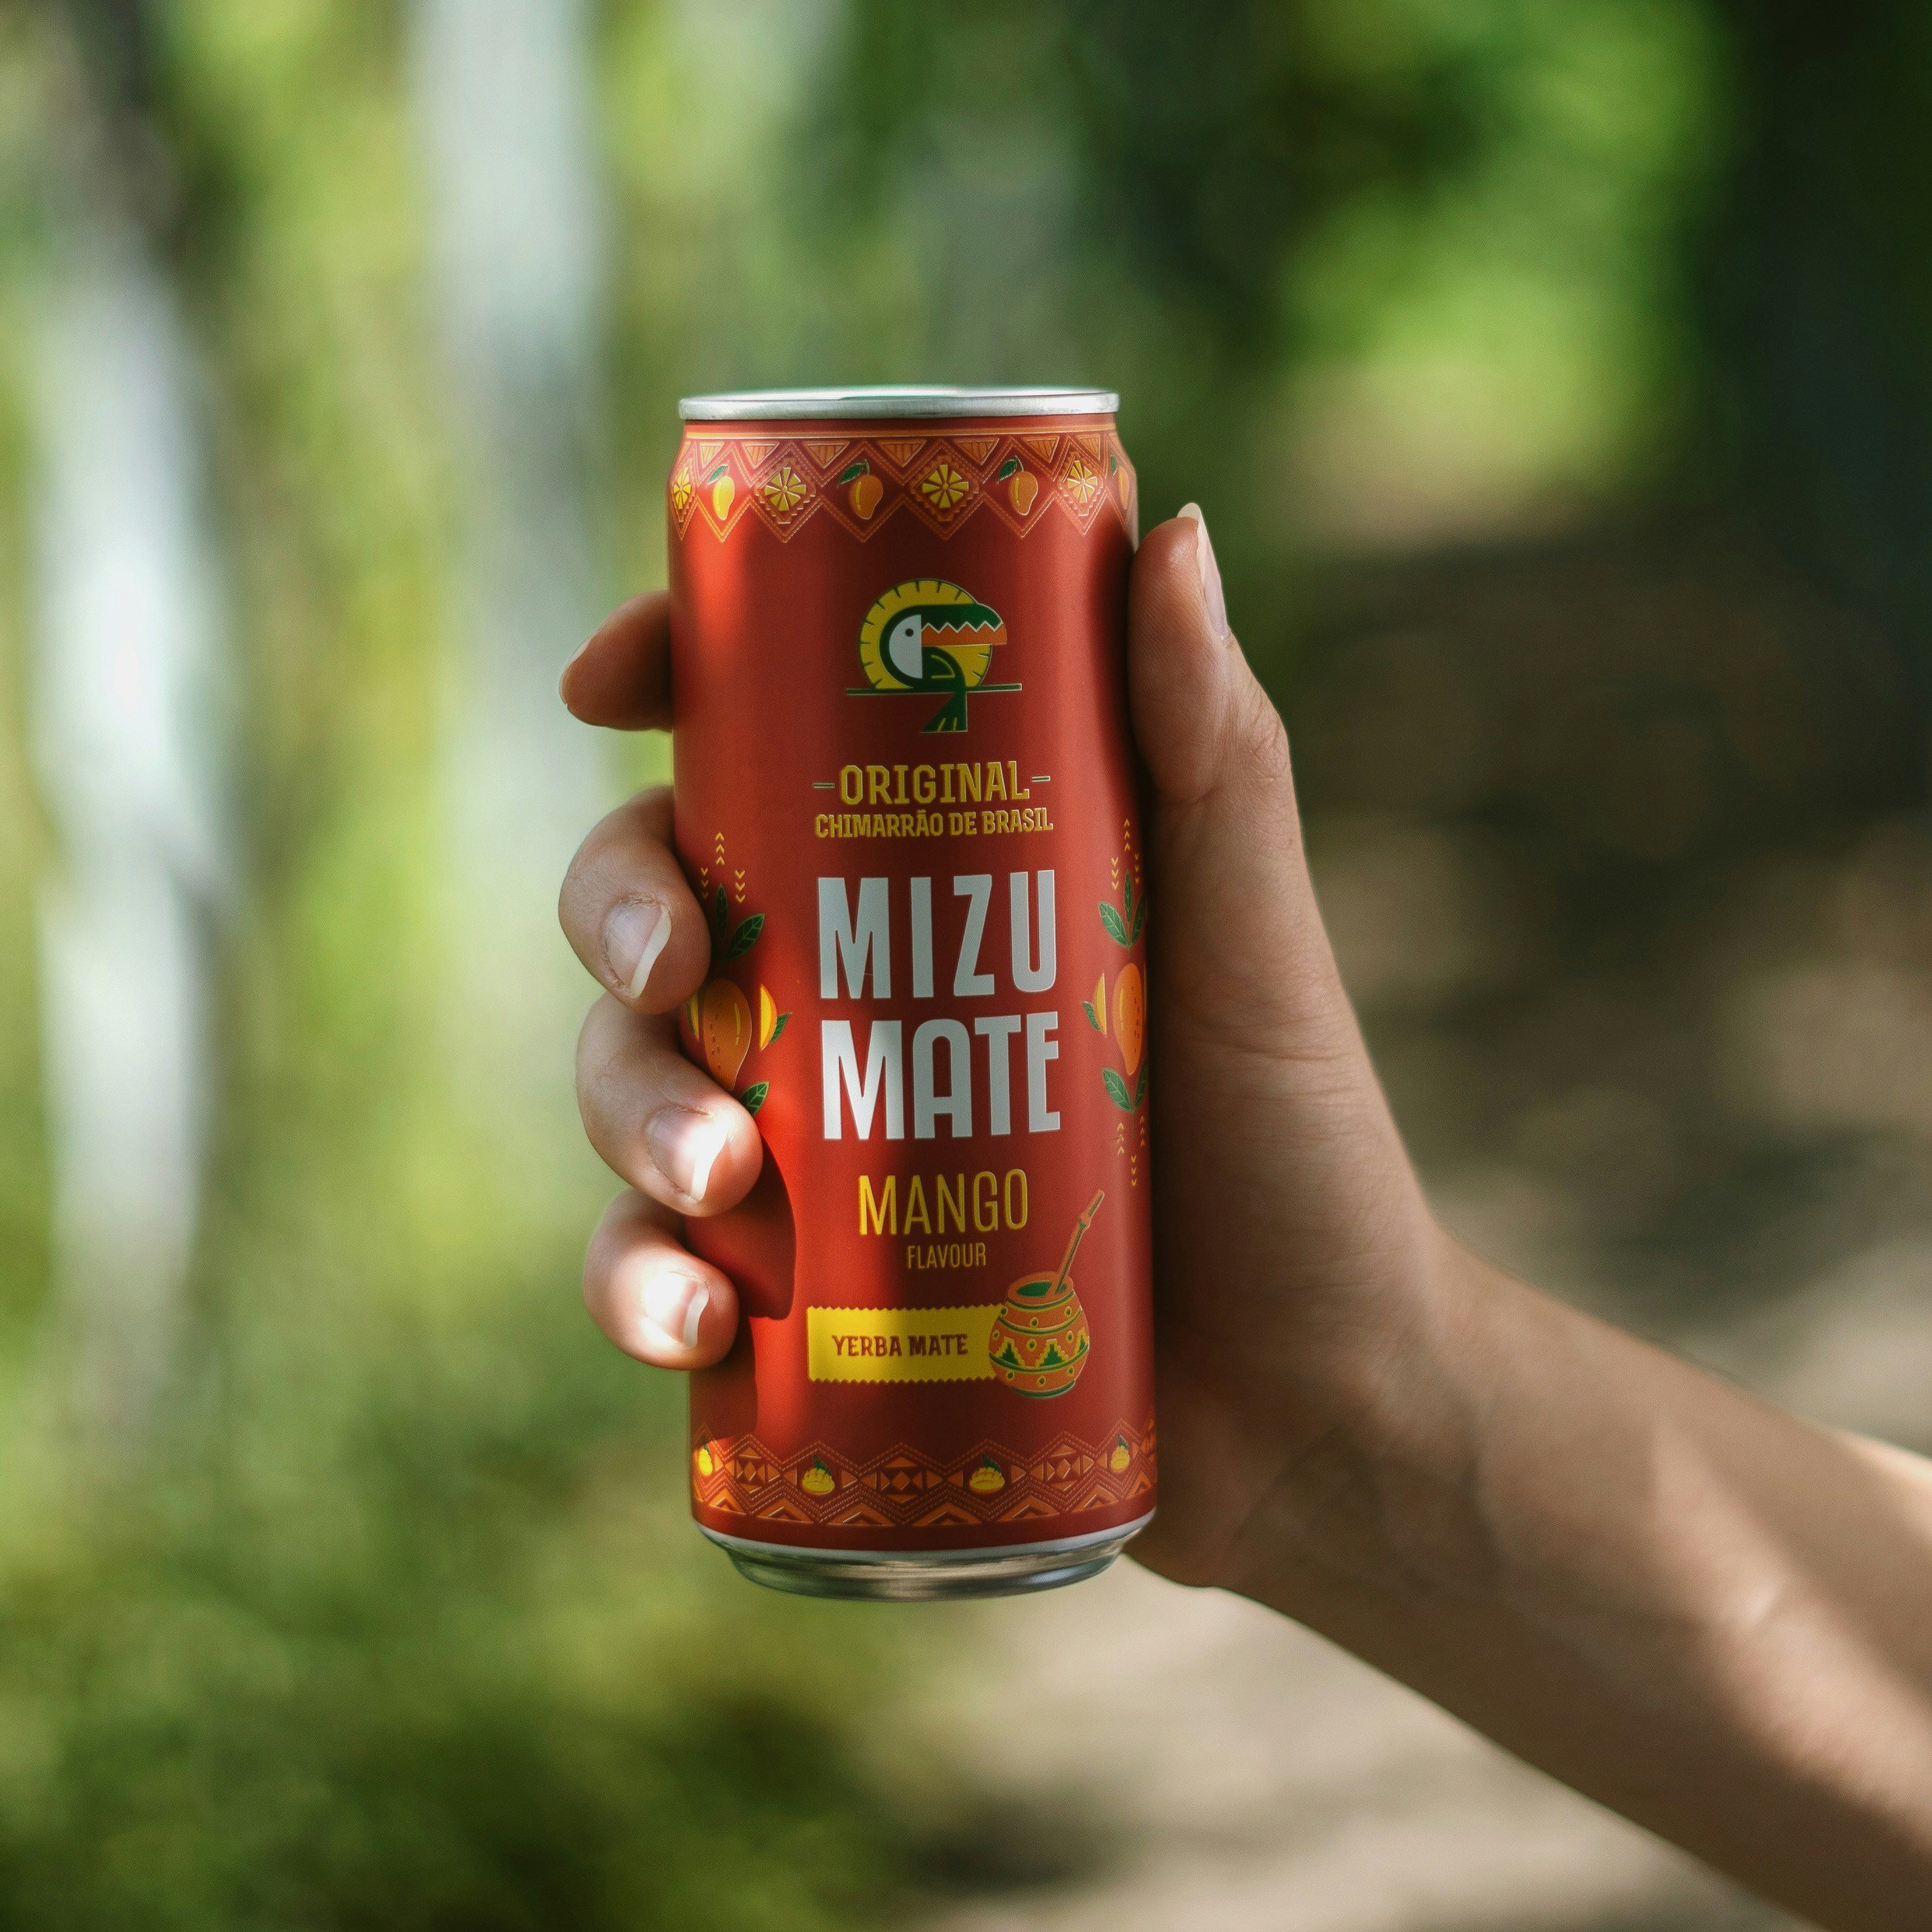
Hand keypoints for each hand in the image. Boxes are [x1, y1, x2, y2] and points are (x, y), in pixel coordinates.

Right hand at [556, 513, 1458, 1593]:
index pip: (752, 730)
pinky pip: (649, 1270)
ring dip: (625, 1116)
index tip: (611, 684)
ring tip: (716, 1184)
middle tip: (670, 969)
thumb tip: (1165, 529)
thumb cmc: (1301, 1145)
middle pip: (647, 898)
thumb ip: (1213, 744)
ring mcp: (802, 1142)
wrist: (1320, 1403)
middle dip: (613, 917)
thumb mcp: (1255, 934)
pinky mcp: (790, 1294)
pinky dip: (634, 1289)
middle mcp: (838, 988)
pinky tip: (690, 1328)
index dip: (655, 673)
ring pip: (625, 1080)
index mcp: (922, 867)